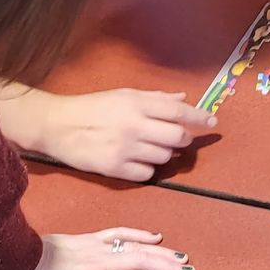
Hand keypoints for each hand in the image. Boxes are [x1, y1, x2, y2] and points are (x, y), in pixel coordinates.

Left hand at [0, 229, 195, 269]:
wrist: (7, 261)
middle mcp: (98, 262)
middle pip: (141, 262)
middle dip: (167, 268)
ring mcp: (93, 247)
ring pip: (134, 246)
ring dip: (160, 252)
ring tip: (181, 258)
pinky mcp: (86, 238)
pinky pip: (118, 233)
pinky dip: (138, 233)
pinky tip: (154, 236)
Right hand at [14, 87, 215, 181]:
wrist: (58, 125)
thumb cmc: (93, 108)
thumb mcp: (124, 95)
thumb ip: (155, 99)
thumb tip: (183, 100)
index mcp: (137, 103)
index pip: (178, 112)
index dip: (199, 117)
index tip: (212, 122)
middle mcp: (134, 125)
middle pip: (176, 137)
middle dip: (183, 139)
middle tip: (178, 139)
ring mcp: (125, 148)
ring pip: (164, 157)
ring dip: (164, 155)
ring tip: (150, 148)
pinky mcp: (115, 168)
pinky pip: (147, 175)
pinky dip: (148, 170)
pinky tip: (137, 161)